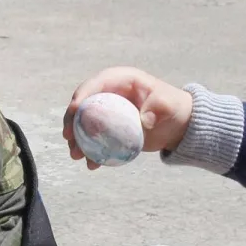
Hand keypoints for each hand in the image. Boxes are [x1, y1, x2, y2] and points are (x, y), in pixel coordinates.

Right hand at [63, 67, 192, 166]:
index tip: (74, 110)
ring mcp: (107, 112)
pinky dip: (90, 151)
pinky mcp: (109, 129)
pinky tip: (91, 164)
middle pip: (82, 105)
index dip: (81, 95)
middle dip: (71, 121)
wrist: (178, 123)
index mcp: (119, 80)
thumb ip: (157, 108)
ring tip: (75, 155)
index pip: (95, 84)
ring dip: (76, 140)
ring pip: (84, 124)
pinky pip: (94, 139)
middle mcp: (109, 94)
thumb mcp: (168, 104)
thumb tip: (144, 120)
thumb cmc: (173, 107)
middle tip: (68, 137)